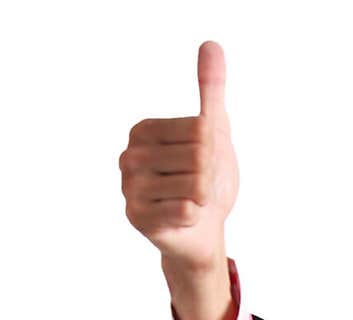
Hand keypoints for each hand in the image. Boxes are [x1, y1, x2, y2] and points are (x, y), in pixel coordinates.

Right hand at [118, 40, 238, 271]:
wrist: (202, 233)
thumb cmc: (206, 181)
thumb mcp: (213, 132)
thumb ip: (210, 91)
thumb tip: (212, 46)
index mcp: (143, 130)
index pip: (201, 130)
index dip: (215, 151)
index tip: (205, 164)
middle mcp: (129, 155)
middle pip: (200, 158)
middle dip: (212, 177)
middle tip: (202, 189)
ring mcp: (129, 187)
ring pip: (195, 185)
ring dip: (205, 199)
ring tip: (193, 202)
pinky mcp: (138, 217)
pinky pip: (186, 211)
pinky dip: (196, 218)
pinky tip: (184, 219)